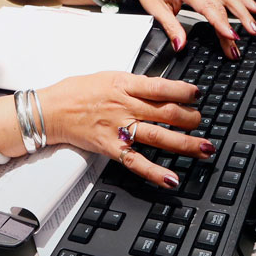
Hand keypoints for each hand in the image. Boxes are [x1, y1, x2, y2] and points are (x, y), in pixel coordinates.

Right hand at [42, 72, 212, 188]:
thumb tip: (159, 88)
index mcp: (123, 84)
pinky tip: (171, 178)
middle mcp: (124, 106)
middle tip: (201, 120)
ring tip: (205, 148)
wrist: (51, 110)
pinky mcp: (110, 148)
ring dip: (185, 144)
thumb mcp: (108, 76)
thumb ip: (133, 83)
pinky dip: (155, 172)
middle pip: (165, 113)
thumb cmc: (76, 91)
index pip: (160, 87)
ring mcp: (118, 128)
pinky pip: (136, 162)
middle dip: (190, 118)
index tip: (197, 94)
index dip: (183, 91)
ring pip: (158, 136)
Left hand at [127, 0, 255, 57]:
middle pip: (224, 4)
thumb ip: (171, 28)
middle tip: (251, 34)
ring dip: (245, 10)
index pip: (209, 7)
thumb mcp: (156, 11)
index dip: (221, 22)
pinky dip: (243, 0)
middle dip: (240, 19)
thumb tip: (180, 45)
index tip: (231, 35)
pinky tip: (254, 8)